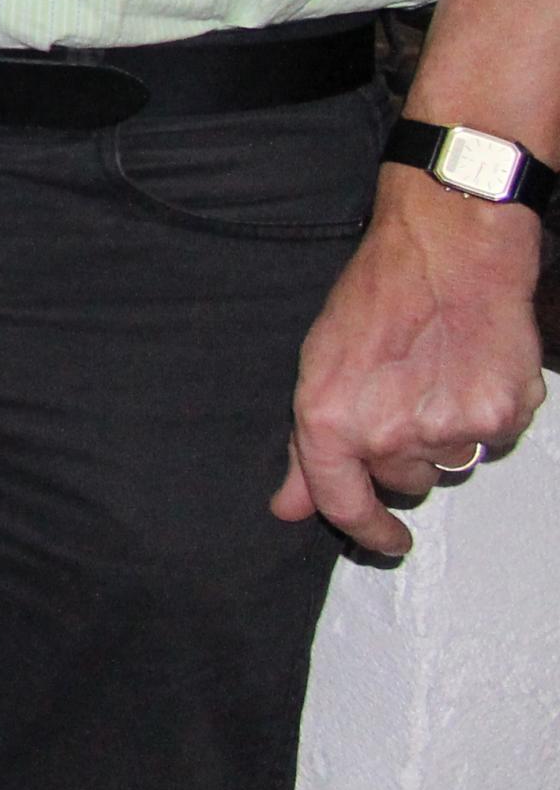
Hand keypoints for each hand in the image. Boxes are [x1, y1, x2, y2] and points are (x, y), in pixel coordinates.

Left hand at [279, 168, 550, 555]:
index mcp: (328, 418)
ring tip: (438, 370)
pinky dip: (486, 414)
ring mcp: (447, 429)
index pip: (342, 504)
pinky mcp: (500, 418)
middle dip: (404, 449)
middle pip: (403, 480)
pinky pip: (492, 441)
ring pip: (449, 463)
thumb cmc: (378, 294)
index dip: (366, 530)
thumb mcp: (318, 364)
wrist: (448, 249)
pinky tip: (471, 367)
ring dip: (445, 432)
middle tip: (407, 390)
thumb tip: (290, 508)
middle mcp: (387, 432)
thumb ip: (307, 448)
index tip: (384, 539)